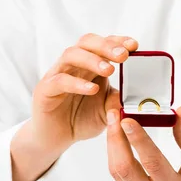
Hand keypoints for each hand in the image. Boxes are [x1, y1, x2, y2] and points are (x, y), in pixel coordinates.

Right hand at [31, 33, 138, 151]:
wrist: (56, 139)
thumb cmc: (80, 120)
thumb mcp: (106, 112)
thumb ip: (117, 103)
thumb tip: (132, 96)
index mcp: (89, 66)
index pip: (103, 45)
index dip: (118, 42)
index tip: (134, 45)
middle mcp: (73, 66)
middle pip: (87, 43)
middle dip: (106, 46)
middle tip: (123, 55)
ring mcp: (57, 75)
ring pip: (71, 55)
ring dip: (92, 60)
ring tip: (110, 71)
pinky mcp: (45, 89)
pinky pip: (60, 80)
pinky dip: (77, 83)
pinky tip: (92, 89)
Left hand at [106, 106, 180, 180]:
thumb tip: (179, 111)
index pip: (152, 163)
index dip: (138, 139)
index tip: (127, 118)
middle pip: (125, 168)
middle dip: (116, 138)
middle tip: (113, 114)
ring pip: (117, 172)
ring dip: (112, 145)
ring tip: (113, 121)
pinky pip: (120, 177)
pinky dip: (116, 155)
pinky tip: (118, 137)